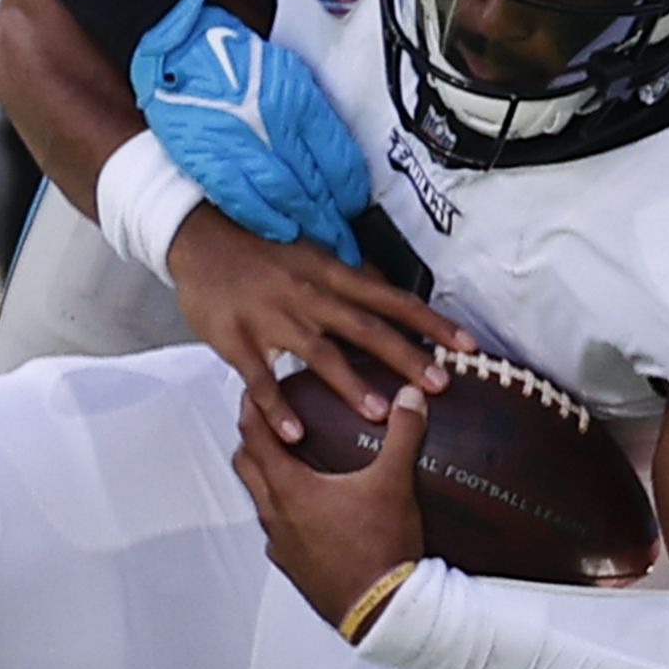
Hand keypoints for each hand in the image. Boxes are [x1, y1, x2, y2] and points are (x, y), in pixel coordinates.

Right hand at [132, 0, 371, 263]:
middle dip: (334, 221)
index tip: (355, 208)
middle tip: (346, 243)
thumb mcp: (289, 73)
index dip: (352, 193)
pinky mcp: (209, 159)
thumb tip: (336, 158)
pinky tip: (283, 231)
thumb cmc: (233, 58)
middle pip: (316, 186)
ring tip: (320, 243)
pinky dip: (267, 220)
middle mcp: (274, 123)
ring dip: (306, 227)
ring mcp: (240, 143)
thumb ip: (313, 115)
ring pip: (285, 199)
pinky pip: (244, 200)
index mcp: (298, 99)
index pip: (340, 160)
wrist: (178, 47)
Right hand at [166, 205, 475, 439]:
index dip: (431, 323)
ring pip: (319, 353)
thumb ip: (349, 277)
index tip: (468, 344)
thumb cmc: (261, 248)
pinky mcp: (238, 339)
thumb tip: (390, 291)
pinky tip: (295, 434)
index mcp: (331, 274)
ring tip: (379, 414)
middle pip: (366, 327)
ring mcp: (273, 318)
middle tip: (440, 384)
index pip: (392, 299)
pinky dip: (278, 407)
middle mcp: (309, 295)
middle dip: (406, 357)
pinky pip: (261, 378)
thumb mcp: (312, 254)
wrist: (200, 234)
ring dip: (350, 385)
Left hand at [233, 387, 427, 631]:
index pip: (255, 436)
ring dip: (264, 474)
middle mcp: (275, 515)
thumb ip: (402, 433)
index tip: (254, 388)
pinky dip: (282, 509)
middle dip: (251, 436)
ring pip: (258, 498)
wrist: (382, 610)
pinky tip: (308, 509)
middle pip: (246, 464)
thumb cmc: (380, 547)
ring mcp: (280, 543)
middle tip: (266, 416)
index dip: (252, 407)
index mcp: (290, 488)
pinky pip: (276, 529)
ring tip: (286, 458)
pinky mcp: (292, 567)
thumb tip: (409, 396)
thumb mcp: (395, 483)